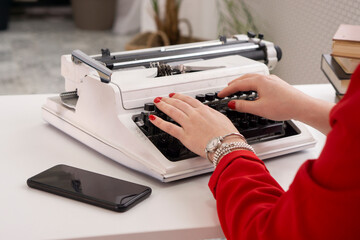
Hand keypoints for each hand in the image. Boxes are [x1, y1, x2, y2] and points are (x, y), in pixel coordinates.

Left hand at [149, 94, 240, 158]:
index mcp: (204, 110)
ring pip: (172, 111)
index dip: (179, 96)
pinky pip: (168, 127)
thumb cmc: (227, 135)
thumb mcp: (222, 118)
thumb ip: (211, 113)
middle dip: (169, 99)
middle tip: (163, 98)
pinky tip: (153, 118)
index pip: (188, 100)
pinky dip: (159, 122)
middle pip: (178, 103)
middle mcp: (194, 115)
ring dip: (163, 105)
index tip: (174, 95)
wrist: (226, 145)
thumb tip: (206, 110)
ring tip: (157, 103)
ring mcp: (188, 124)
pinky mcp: (184, 135)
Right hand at [218, 73, 333, 133]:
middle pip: (244, 78)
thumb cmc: (285, 106)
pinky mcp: (277, 84)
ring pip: (252, 78)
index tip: (220, 94)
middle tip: (225, 90)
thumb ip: (243, 106)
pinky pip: (260, 81)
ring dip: (242, 83)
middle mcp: (265, 78)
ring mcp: (272, 80)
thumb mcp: (259, 108)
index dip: (227, 90)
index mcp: (259, 81)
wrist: (303, 106)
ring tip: (236, 88)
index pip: (238, 84)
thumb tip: (232, 104)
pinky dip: (251, 84)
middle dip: (233, 84)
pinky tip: (253, 90)